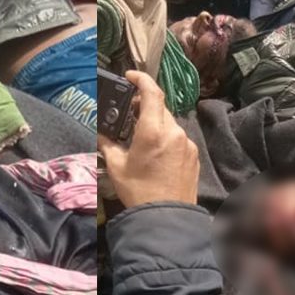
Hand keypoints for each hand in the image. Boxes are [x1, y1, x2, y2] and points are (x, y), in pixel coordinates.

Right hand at [98, 70, 198, 206]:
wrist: (167, 218)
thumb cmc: (139, 191)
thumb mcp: (116, 167)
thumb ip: (108, 144)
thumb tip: (101, 133)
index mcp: (153, 130)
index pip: (152, 92)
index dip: (141, 79)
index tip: (130, 76)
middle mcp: (174, 132)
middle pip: (160, 107)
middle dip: (145, 105)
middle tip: (129, 111)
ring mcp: (187, 143)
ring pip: (170, 123)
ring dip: (156, 122)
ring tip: (141, 136)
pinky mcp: (194, 155)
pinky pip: (178, 138)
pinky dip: (166, 137)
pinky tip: (156, 153)